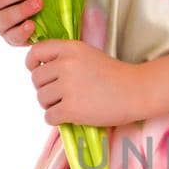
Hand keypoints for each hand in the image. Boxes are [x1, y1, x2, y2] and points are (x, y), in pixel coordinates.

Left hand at [26, 38, 144, 127]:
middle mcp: (65, 64)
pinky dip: (57, 119)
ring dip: (52, 105)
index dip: (32, 63)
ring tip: (70, 105)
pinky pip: (49, 116)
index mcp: (70, 48)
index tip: (37, 71)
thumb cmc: (115, 75)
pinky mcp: (71, 108)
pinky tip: (71, 117)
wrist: (137, 91)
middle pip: (36, 80)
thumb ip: (65, 58)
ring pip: (41, 99)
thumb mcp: (89, 55)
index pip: (35, 52)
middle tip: (62, 95)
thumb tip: (39, 71)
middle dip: (45, 89)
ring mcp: (67, 87)